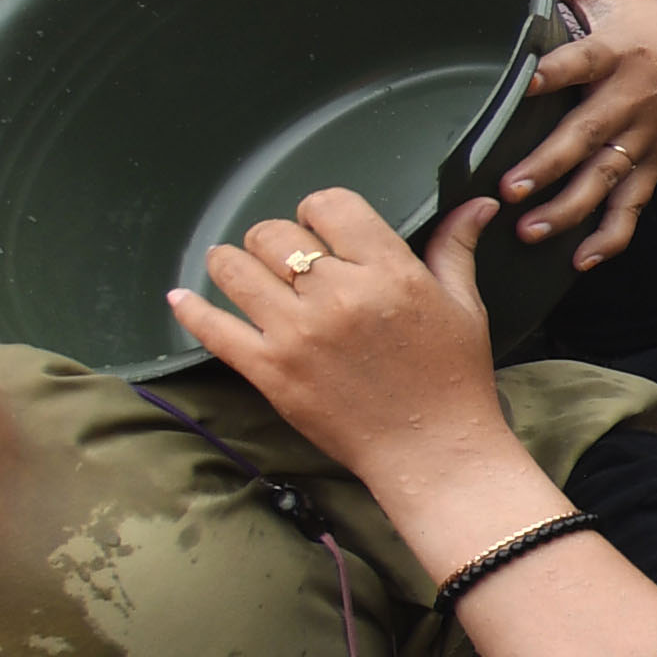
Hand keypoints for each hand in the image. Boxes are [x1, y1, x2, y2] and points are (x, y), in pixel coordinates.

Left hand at [166, 190, 515, 487]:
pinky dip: (191, 310)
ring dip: (231, 262)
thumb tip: (475, 206)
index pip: (329, 206)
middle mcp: (338, 296)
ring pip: (234, 269)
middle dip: (276, 239)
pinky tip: (181, 299)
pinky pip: (213, 328)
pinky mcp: (270, 371)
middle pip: (274, 234)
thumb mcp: (464, 307)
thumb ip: (455, 250)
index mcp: (389, 273)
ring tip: (239, 269)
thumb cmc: (452, 379)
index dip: (319, 211)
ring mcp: (297, 334)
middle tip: (285, 258)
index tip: (322, 229)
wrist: (432, 450)